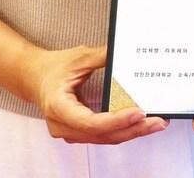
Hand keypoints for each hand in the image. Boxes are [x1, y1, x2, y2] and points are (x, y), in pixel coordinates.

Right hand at [24, 45, 167, 144]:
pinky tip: (140, 124)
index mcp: (58, 107)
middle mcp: (62, 126)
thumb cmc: (54, 68)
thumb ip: (102, 56)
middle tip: (157, 121)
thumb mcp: (78, 57)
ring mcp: (70, 132)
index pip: (90, 122)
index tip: (138, 112)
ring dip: (131, 132)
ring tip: (155, 123)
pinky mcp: (79, 132)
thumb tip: (125, 54)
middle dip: (132, 129)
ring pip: (105, 138)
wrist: (35, 77)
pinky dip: (122, 130)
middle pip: (102, 135)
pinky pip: (103, 135)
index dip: (116, 121)